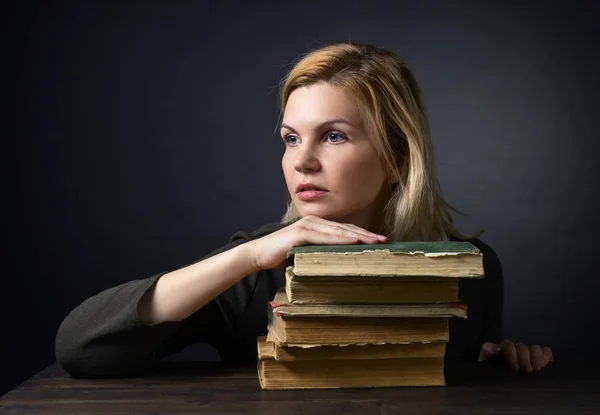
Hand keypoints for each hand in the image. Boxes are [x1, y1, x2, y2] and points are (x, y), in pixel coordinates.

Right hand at [246, 215, 387, 269]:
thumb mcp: (306, 253)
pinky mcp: (300, 233)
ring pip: (338, 231)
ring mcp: (307, 225)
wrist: (258, 254)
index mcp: (317, 225)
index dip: (362, 234)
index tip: (379, 241)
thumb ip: (320, 253)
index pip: (344, 230)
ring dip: (358, 235)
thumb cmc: (281, 255)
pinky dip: (340, 238)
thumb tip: (339, 262)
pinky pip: (324, 236)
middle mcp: (314, 221)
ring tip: (374, 241)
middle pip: (345, 228)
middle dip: (366, 234)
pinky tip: (353, 241)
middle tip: (384, 240)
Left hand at [478, 339, 553, 371]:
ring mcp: (529, 353)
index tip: (515, 368)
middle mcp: (516, 350)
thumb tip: (487, 348)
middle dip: (525, 358)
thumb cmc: (494, 376)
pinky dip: (547, 356)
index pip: (508, 345)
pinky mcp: (540, 359)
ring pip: (534, 348)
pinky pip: (545, 351)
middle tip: (528, 370)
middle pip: (522, 347)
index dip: (512, 355)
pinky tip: (547, 364)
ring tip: (538, 369)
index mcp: (503, 351)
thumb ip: (486, 356)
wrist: (504, 385)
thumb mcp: (487, 368)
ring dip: (537, 357)